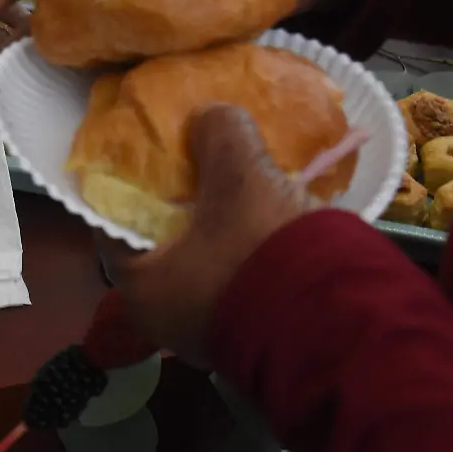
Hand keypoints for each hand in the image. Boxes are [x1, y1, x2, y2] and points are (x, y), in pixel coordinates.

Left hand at [97, 105, 313, 368]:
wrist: (338, 329)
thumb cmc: (264, 252)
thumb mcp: (242, 177)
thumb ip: (219, 135)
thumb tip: (211, 116)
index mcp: (140, 287)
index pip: (114, 222)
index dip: (130, 181)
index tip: (148, 152)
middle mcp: (162, 317)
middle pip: (160, 241)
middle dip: (179, 202)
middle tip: (195, 162)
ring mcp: (205, 332)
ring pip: (201, 262)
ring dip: (217, 226)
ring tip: (235, 184)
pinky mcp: (247, 335)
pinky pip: (234, 281)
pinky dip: (242, 251)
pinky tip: (264, 222)